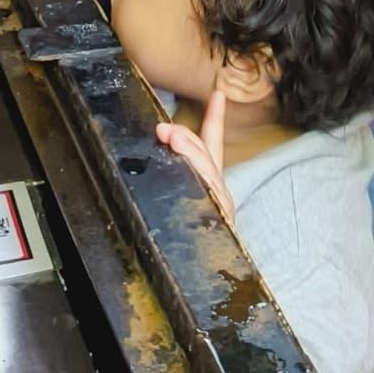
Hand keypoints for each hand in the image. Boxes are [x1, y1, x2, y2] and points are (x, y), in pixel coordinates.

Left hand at [156, 88, 235, 225]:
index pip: (212, 143)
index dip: (215, 117)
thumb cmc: (191, 237)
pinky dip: (198, 182)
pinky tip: (185, 174)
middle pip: (206, 156)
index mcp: (209, 181)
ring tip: (173, 139)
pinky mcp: (218, 221)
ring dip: (190, 154)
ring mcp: (219, 206)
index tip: (217, 94)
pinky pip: (206, 197)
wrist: (207, 279)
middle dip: (187, 139)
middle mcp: (217, 190)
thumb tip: (154, 149)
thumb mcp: (185, 198)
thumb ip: (177, 175)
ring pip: (206, 173)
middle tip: (166, 129)